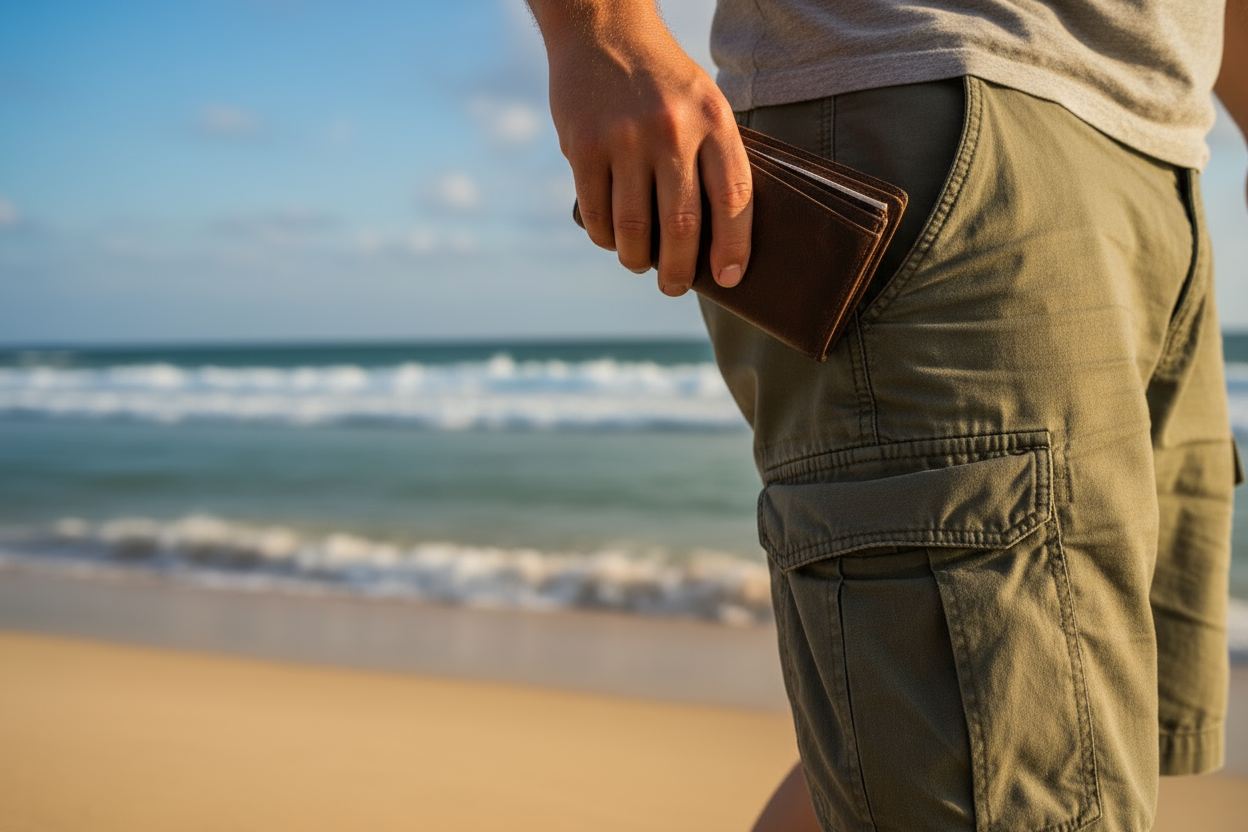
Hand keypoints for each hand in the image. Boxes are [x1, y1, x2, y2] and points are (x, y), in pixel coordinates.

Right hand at [530, 1, 751, 295]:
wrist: (603, 30)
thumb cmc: (662, 81)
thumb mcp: (703, 104)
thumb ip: (712, 159)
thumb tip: (713, 239)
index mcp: (713, 121)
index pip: (733, 199)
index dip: (734, 247)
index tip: (729, 277)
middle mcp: (672, 131)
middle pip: (681, 226)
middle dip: (678, 271)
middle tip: (674, 287)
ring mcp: (625, 139)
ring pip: (633, 228)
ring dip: (637, 260)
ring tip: (641, 264)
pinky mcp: (583, 146)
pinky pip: (596, 213)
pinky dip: (605, 238)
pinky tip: (611, 239)